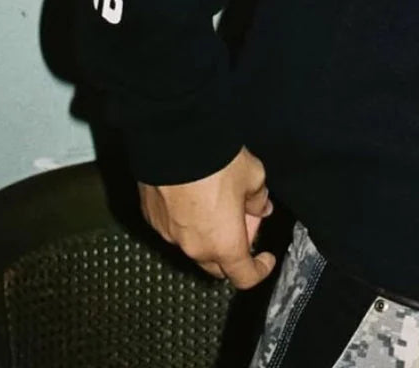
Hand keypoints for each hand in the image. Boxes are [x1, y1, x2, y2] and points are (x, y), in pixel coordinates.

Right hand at [139, 146, 276, 288]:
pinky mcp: (152, 219)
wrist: (173, 142)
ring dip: (209, 234)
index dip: (260, 270)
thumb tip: (261, 207)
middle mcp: (194, 248)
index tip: (266, 258)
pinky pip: (175, 229)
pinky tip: (196, 197)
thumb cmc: (217, 163)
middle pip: (218, 265)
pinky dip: (189, 222)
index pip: (244, 276)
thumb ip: (260, 198)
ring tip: (219, 204)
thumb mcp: (253, 176)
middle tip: (244, 221)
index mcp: (224, 244)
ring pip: (194, 246)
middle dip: (234, 250)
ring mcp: (169, 235)